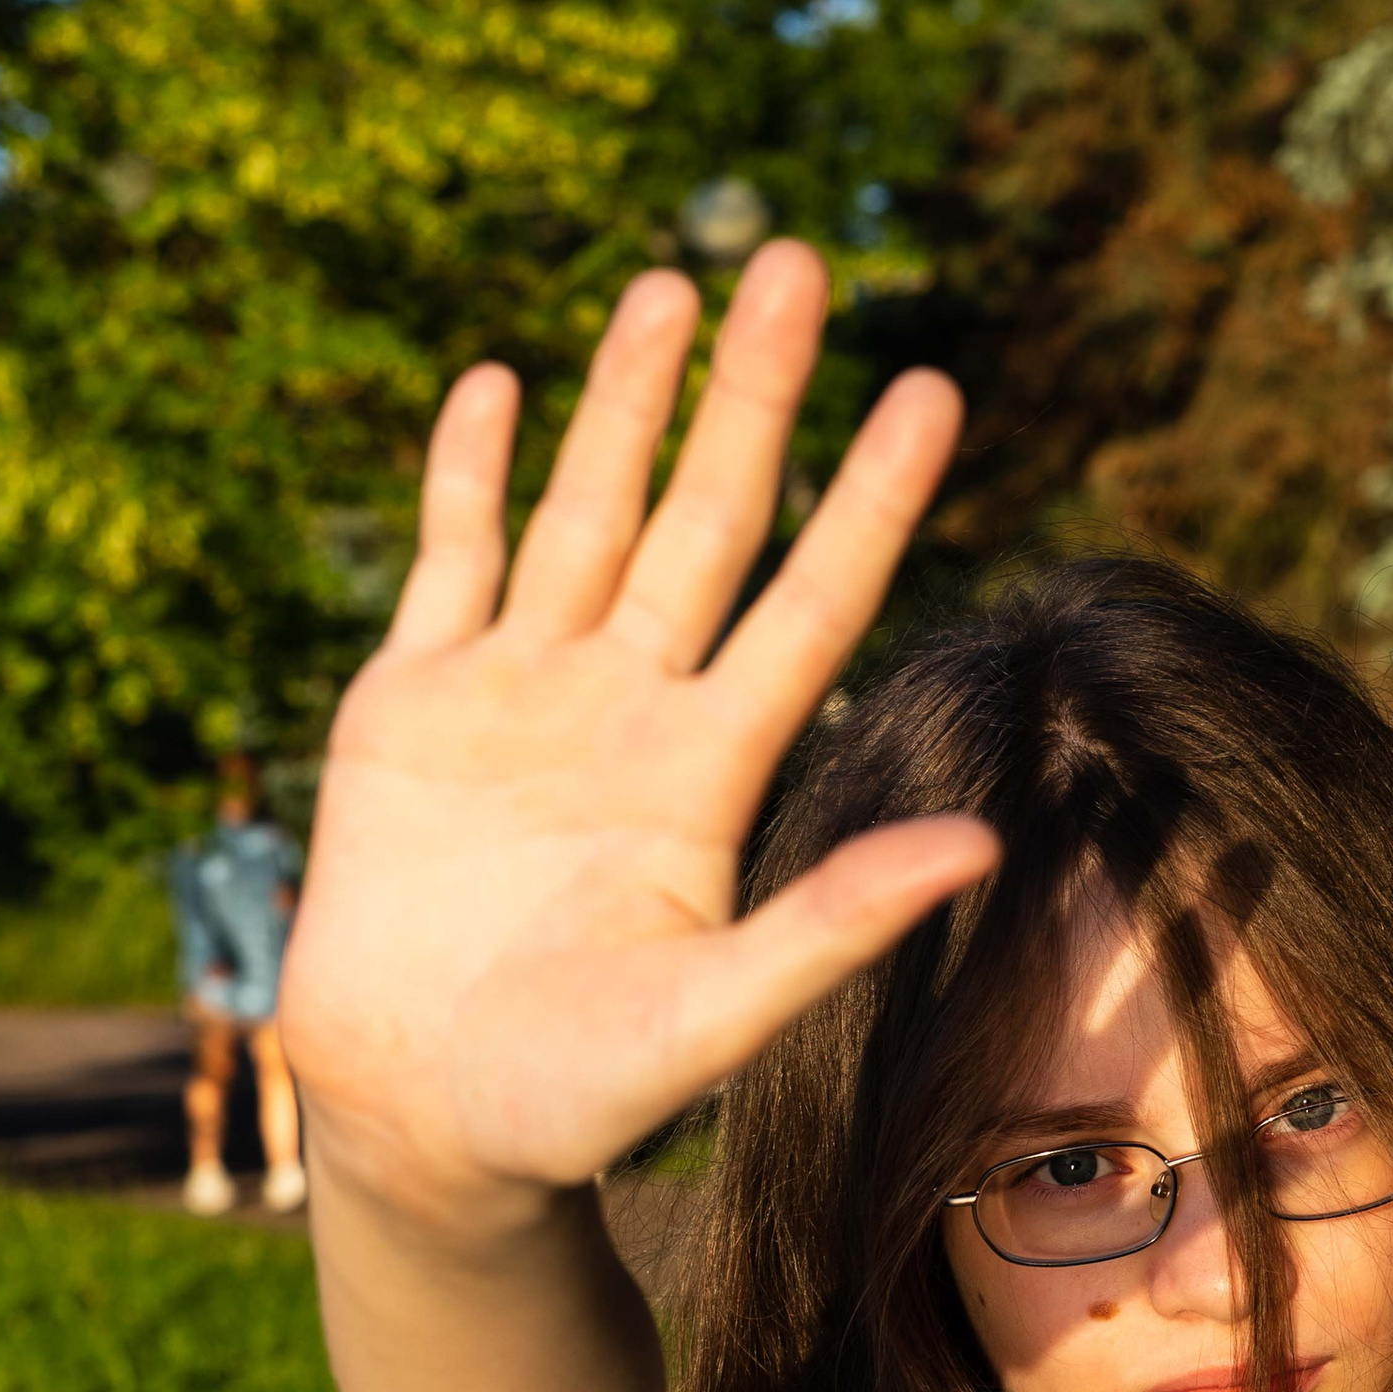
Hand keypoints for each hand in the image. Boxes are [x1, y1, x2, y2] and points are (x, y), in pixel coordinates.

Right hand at [282, 246, 997, 1211]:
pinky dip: (468, 474)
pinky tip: (499, 382)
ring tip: (673, 284)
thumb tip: (985, 842)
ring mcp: (515, 698)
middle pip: (703, 522)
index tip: (934, 390)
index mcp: (703, 774)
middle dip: (752, 397)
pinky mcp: (407, 708)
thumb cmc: (576, 1098)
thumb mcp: (718, 1016)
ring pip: (581, 514)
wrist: (425, 1127)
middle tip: (804, 263)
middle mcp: (623, 713)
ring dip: (623, 402)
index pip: (810, 604)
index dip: (870, 499)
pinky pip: (448, 564)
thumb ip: (836, 922)